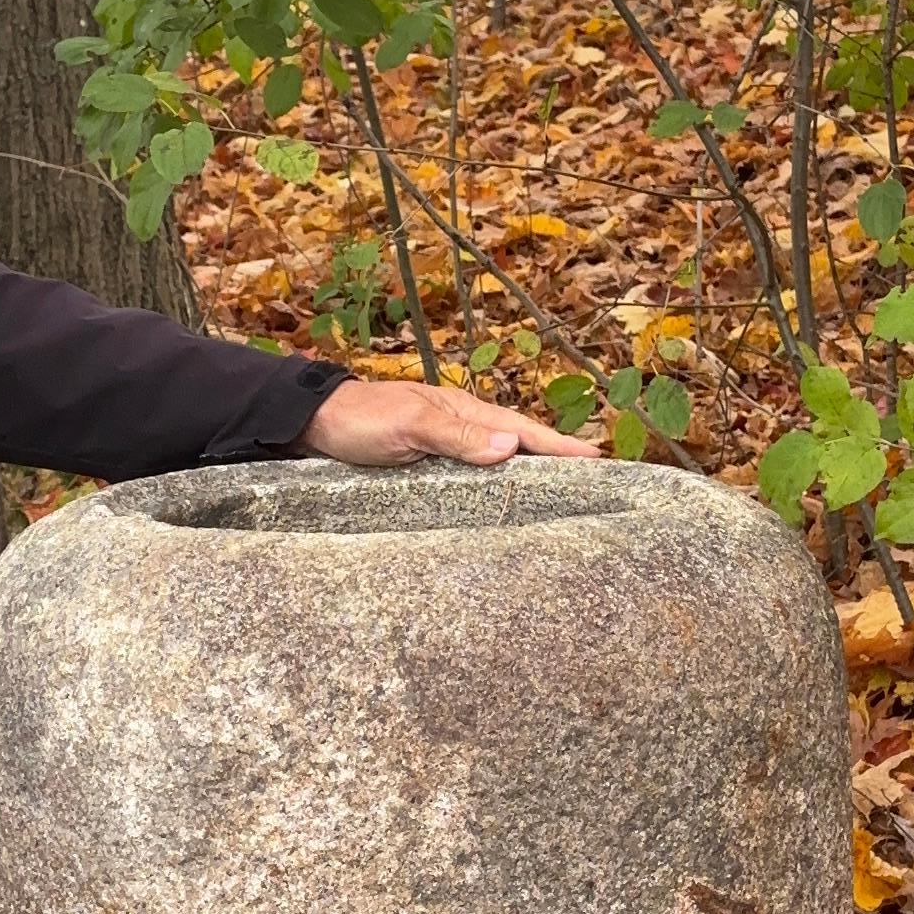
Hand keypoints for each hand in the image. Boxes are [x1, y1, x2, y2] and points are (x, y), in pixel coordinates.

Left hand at [299, 375, 595, 467]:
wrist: (314, 423)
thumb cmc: (361, 420)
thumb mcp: (409, 425)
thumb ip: (456, 436)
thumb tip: (510, 447)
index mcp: (464, 412)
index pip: (523, 431)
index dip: (560, 447)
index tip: (599, 460)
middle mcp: (462, 427)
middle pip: (519, 445)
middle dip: (557, 460)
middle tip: (596, 481)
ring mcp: (446, 445)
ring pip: (499, 461)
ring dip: (530, 474)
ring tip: (562, 494)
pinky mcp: (428, 465)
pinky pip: (474, 476)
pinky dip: (497, 486)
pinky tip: (505, 501)